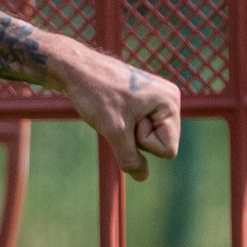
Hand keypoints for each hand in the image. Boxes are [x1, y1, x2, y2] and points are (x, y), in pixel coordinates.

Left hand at [53, 41, 180, 177]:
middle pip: (161, 144)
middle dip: (136, 136)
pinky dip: (125, 124)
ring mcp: (158, 99)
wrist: (76, 69)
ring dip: (129, 131)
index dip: (143, 142)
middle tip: (119, 112)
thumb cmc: (96, 94)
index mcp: (170, 102)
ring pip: (149, 137)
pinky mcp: (146, 100)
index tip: (127, 119)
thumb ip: (130, 158)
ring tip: (116, 109)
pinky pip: (140, 127)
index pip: (168, 150)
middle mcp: (170, 99)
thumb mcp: (114, 131)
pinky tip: (115, 108)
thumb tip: (142, 177)